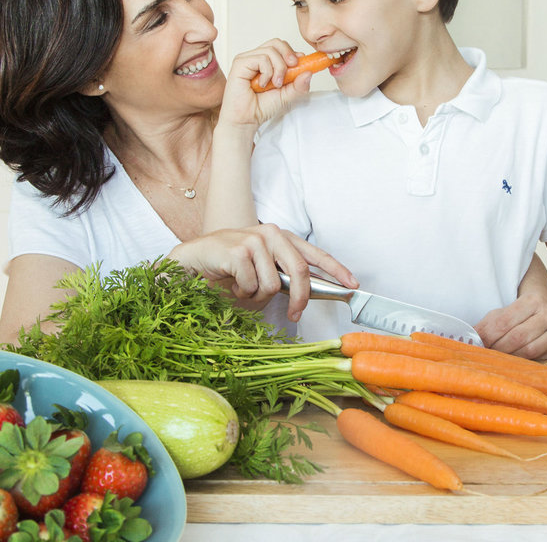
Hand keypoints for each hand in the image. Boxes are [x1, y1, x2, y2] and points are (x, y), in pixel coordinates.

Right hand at [169, 224, 356, 321]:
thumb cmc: (229, 264)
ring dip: (257, 295)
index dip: (336, 270)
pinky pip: (252, 286)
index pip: (314, 253)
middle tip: (295, 314)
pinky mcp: (238, 251)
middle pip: (300, 272)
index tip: (352, 284)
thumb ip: (284, 274)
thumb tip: (309, 293)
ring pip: (273, 285)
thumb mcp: (262, 267)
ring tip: (243, 286)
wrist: (194, 258)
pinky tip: (232, 282)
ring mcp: (254, 240)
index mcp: (281, 236)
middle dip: (300, 299)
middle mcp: (270, 233)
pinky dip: (242, 293)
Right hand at [220, 39, 313, 129]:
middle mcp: (256, 58)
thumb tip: (309, 72)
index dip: (293, 53)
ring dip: (279, 68)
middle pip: (276, 43)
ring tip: (275, 84)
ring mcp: (247, 59)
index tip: (300, 65)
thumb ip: (298, 84)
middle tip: (292, 69)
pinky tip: (263, 84)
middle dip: (288, 55)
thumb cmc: (261, 107)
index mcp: (266, 62)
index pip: (281, 47)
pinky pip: (261, 58)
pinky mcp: (240, 63)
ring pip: (271, 50)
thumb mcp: (287, 95)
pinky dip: (268, 72)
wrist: (247, 119)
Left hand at [474, 292, 546, 360]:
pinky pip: (542, 358)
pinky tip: (515, 361)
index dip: (487, 335)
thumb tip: (469, 339)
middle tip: (485, 355)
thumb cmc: (523, 312)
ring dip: (510, 357)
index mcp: (533, 299)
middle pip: (517, 337)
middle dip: (497, 348)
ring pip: (530, 350)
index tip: (475, 344)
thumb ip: (490, 324)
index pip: (504, 321)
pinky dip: (525, 362)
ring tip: (498, 359)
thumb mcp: (505, 311)